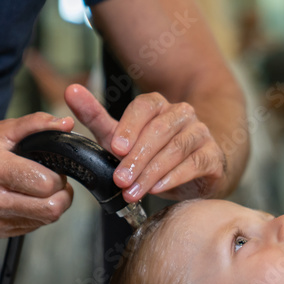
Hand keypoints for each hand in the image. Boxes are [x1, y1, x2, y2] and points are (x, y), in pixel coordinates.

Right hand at [0, 113, 75, 236]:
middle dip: (62, 196)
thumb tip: (65, 124)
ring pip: (43, 221)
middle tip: (56, 184)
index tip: (56, 169)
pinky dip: (36, 215)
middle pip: (49, 209)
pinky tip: (28, 200)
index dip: (59, 177)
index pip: (45, 184)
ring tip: (43, 191)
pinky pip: (30, 228)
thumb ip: (35, 124)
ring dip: (52, 206)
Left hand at [64, 84, 227, 201]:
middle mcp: (182, 114)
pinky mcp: (212, 156)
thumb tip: (71, 91)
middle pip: (159, 130)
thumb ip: (96, 117)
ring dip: (151, 172)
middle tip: (120, 180)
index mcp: (158, 106)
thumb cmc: (151, 154)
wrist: (194, 173)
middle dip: (137, 157)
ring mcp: (200, 134)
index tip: (116, 148)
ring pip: (176, 149)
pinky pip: (195, 163)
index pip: (144, 107)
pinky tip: (158, 189)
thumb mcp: (120, 138)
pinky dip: (175, 177)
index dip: (130, 127)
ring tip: (132, 192)